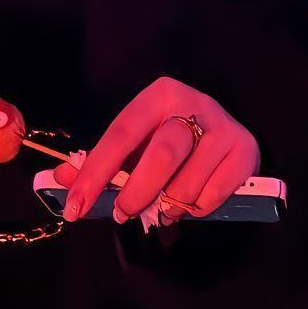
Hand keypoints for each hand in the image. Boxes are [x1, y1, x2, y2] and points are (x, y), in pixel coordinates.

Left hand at [54, 77, 258, 224]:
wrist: (221, 129)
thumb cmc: (168, 137)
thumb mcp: (135, 143)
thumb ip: (98, 162)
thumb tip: (61, 180)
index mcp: (159, 95)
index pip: (121, 133)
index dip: (96, 172)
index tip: (75, 207)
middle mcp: (195, 103)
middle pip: (163, 154)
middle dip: (137, 191)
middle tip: (122, 213)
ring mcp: (224, 127)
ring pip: (189, 181)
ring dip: (169, 204)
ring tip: (163, 205)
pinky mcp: (246, 150)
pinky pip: (214, 194)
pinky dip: (196, 208)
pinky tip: (191, 200)